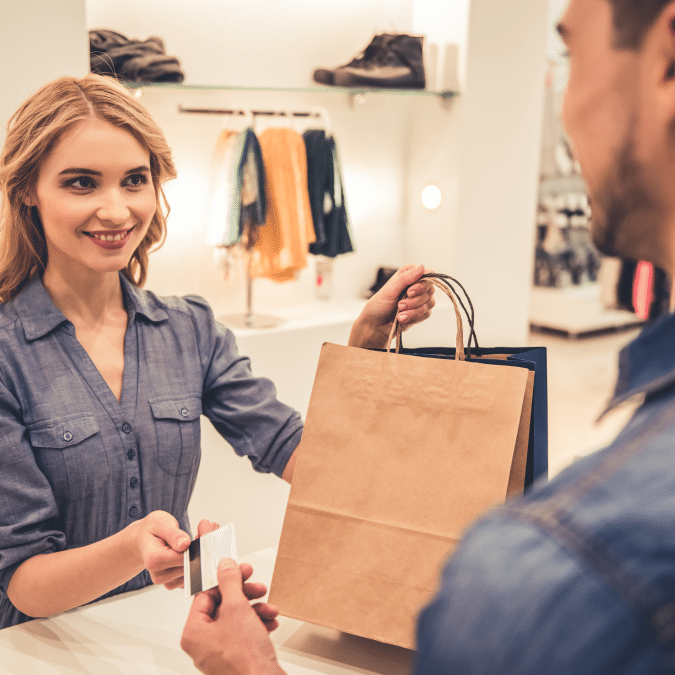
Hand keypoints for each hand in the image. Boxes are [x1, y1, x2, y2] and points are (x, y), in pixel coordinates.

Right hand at [129, 510, 191, 589]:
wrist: (144, 540)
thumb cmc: (153, 530)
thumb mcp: (160, 523)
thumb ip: (173, 534)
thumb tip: (185, 544)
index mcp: (153, 560)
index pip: (182, 558)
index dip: (194, 547)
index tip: (198, 536)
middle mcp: (158, 575)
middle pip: (189, 567)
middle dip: (197, 552)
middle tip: (196, 537)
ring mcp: (166, 582)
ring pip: (192, 573)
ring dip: (196, 559)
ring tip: (188, 545)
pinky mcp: (174, 583)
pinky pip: (191, 578)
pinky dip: (194, 566)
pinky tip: (188, 554)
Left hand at [181, 558, 285, 674]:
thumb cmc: (245, 658)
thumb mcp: (237, 608)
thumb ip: (230, 582)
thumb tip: (224, 566)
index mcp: (194, 633)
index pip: (205, 595)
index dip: (225, 581)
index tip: (239, 571)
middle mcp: (203, 645)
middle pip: (223, 606)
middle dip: (244, 595)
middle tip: (256, 586)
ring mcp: (219, 654)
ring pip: (236, 619)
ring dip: (255, 609)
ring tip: (268, 608)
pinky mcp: (235, 659)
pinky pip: (244, 634)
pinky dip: (257, 625)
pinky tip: (270, 622)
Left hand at [348, 264, 435, 349]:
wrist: (375, 325)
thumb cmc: (379, 306)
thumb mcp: (390, 290)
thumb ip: (406, 278)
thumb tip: (421, 267)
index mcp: (409, 275)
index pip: (427, 274)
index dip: (422, 284)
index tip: (410, 292)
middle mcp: (416, 286)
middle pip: (430, 289)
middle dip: (415, 300)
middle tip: (400, 305)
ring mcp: (420, 299)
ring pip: (429, 303)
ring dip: (414, 310)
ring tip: (399, 314)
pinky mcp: (421, 312)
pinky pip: (426, 314)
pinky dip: (414, 317)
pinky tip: (403, 319)